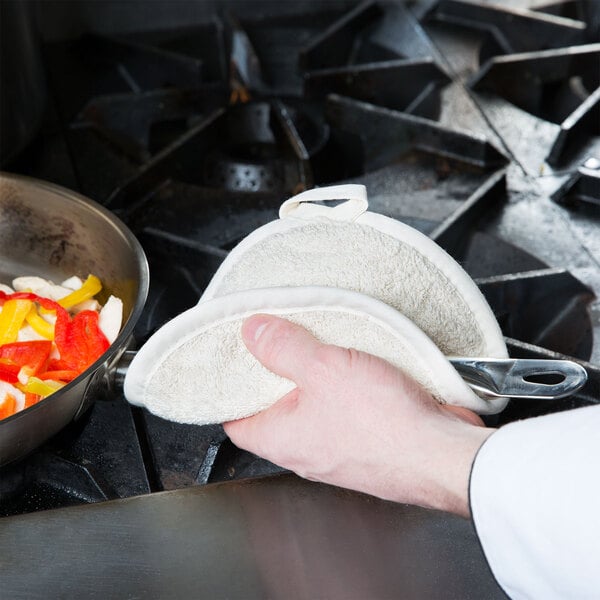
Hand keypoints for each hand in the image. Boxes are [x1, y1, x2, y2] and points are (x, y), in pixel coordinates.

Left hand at [224, 315, 494, 516]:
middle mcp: (306, 449)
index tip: (236, 360)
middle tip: (281, 339)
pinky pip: (345, 408)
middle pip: (276, 407)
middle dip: (277, 373)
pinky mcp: (367, 441)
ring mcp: (337, 447)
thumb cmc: (382, 425)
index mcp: (281, 439)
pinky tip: (356, 362)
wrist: (442, 454)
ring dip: (317, 376)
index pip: (235, 418)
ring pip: (314, 405)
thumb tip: (252, 332)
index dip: (232, 389)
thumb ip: (283, 348)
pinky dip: (346, 385)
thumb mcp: (322, 370)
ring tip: (321, 343)